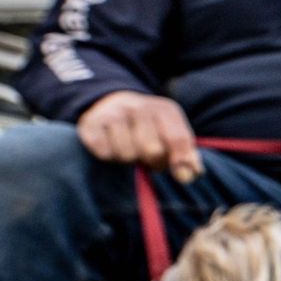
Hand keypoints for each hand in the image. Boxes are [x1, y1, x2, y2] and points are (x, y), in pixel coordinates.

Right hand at [78, 91, 201, 182]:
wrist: (111, 103)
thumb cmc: (149, 128)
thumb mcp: (172, 134)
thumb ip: (186, 155)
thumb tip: (190, 175)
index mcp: (164, 109)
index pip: (178, 139)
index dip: (180, 161)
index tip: (182, 177)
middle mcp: (139, 106)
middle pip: (152, 150)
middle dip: (153, 161)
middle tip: (149, 158)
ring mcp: (113, 113)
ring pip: (127, 154)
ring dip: (129, 159)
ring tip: (130, 149)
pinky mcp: (90, 123)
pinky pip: (104, 153)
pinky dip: (108, 156)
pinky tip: (111, 146)